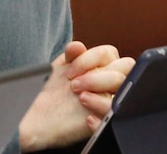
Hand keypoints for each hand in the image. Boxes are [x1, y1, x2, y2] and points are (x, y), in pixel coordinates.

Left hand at [18, 42, 134, 151]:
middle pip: (122, 71)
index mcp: (104, 64)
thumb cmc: (56, 89)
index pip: (108, 52)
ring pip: (123, 94)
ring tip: (80, 98)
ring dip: (100, 96)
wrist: (43, 117)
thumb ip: (72, 55)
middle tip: (74, 86)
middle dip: (98, 78)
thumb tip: (77, 46)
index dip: (89, 59)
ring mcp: (111, 100)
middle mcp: (111, 81)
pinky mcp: (108, 121)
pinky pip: (116, 118)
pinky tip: (87, 118)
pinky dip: (101, 118)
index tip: (69, 72)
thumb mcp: (62, 68)